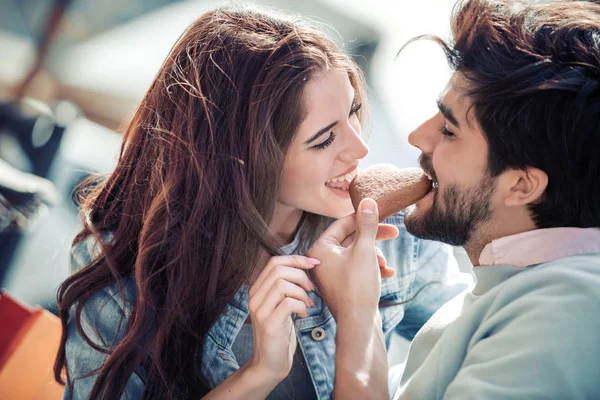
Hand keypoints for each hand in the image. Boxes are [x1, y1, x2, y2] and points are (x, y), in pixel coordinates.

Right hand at [246, 255, 318, 384]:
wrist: (269, 364)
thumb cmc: (279, 333)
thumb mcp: (280, 306)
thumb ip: (285, 288)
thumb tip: (305, 268)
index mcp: (256, 290)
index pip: (274, 262)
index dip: (296, 259)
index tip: (314, 263)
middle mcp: (254, 298)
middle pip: (279, 270)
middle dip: (301, 275)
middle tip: (311, 289)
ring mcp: (260, 311)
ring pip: (283, 285)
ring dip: (302, 293)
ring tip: (307, 305)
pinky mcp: (269, 324)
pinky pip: (289, 303)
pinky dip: (302, 306)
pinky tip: (303, 315)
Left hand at [307, 198, 389, 319]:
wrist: (358, 325)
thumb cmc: (357, 288)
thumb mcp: (365, 251)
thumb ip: (367, 224)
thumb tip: (367, 201)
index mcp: (320, 249)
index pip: (343, 224)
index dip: (365, 217)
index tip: (383, 214)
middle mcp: (322, 260)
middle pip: (351, 238)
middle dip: (374, 239)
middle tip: (394, 233)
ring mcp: (332, 273)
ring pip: (358, 253)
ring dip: (375, 256)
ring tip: (385, 265)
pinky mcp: (342, 284)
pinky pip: (358, 268)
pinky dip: (373, 268)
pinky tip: (387, 274)